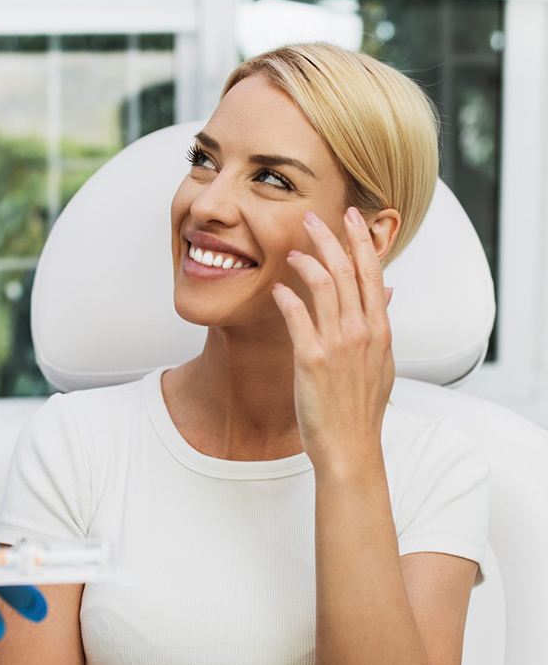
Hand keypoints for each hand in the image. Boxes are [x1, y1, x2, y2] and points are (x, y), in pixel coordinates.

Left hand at [270, 207, 395, 470]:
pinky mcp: (313, 359)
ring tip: (292, 250)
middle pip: (348, 270)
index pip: (373, 273)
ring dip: (307, 261)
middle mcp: (363, 332)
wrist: (351, 447)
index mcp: (381, 331)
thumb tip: (386, 292)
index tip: (351, 217)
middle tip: (313, 217)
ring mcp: (339, 344)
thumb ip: (380, 325)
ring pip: (325, 286)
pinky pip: (298, 316)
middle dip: (331, 238)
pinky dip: (287, 297)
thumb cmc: (360, 410)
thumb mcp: (381, 364)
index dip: (361, 241)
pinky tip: (278, 288)